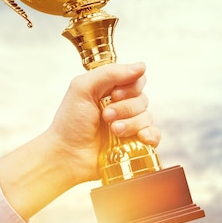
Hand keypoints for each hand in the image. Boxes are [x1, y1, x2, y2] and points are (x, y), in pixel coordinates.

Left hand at [48, 62, 161, 183]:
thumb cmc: (70, 123)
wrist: (67, 156)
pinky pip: (154, 135)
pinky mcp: (135, 144)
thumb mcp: (83, 88)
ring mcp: (130, 125)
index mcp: (110, 90)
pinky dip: (150, 135)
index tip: (114, 95)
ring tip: (113, 131)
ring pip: (147, 117)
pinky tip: (140, 137)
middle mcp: (122, 106)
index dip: (130, 87)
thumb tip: (141, 66)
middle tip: (106, 116)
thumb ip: (110, 73)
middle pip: (142, 99)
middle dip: (125, 108)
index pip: (136, 80)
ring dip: (131, 123)